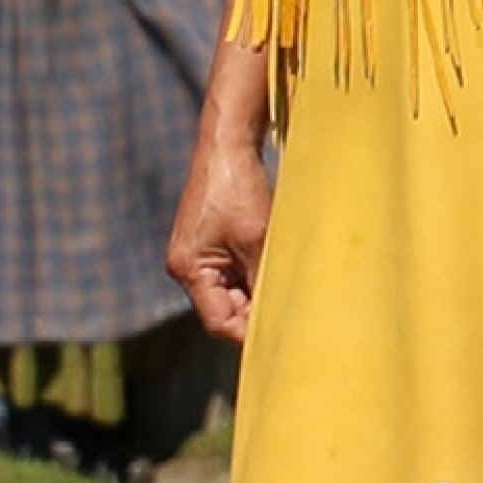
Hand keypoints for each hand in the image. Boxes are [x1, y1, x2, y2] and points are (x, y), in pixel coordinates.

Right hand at [169, 133, 273, 340]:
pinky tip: (278, 273)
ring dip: (258, 294)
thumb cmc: (238, 187)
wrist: (227, 143)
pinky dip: (255, 276)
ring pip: (232, 292)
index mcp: (189, 269)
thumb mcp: (257, 238)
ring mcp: (198, 255)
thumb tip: (281, 314)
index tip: (282, 339)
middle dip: (256, 315)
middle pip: (224, 310)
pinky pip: (233, 273)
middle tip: (294, 320)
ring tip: (291, 295)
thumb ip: (263, 280)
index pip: (219, 321)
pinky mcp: (210, 243)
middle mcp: (187, 267)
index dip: (249, 335)